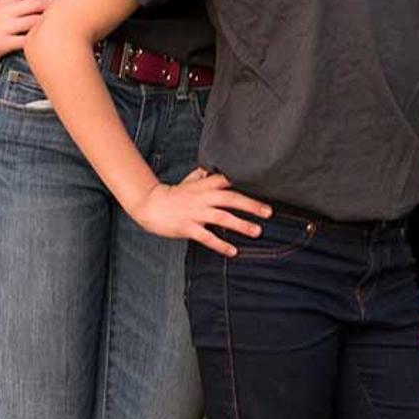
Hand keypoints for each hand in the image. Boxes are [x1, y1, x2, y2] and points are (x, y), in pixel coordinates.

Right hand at [0, 0, 71, 69]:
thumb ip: (10, 0)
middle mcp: (5, 9)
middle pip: (38, 2)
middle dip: (60, 4)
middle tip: (78, 7)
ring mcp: (3, 26)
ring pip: (35, 21)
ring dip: (53, 24)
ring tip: (70, 27)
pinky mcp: (1, 43)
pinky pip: (25, 41)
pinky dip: (40, 42)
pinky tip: (53, 45)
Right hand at [127, 169, 270, 254]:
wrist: (150, 204)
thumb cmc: (173, 193)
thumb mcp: (190, 180)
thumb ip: (205, 175)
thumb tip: (216, 167)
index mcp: (205, 185)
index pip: (228, 181)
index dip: (246, 183)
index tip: (264, 187)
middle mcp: (203, 198)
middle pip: (231, 199)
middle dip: (251, 205)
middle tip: (268, 212)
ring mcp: (196, 213)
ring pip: (222, 218)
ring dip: (240, 225)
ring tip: (256, 231)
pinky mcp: (188, 227)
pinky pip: (207, 237)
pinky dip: (220, 244)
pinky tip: (233, 251)